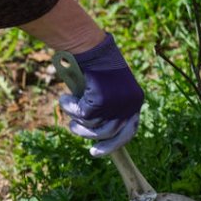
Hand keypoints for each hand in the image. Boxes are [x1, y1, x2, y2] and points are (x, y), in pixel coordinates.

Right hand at [59, 33, 143, 156]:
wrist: (91, 48)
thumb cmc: (96, 66)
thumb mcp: (108, 90)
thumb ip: (107, 109)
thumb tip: (97, 133)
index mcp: (135, 101)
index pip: (129, 131)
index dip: (112, 144)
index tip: (95, 152)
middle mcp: (130, 104)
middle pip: (108, 133)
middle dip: (87, 134)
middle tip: (73, 128)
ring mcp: (117, 103)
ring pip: (92, 126)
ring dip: (76, 118)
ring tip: (68, 104)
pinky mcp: (101, 101)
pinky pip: (81, 115)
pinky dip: (70, 107)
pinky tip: (65, 97)